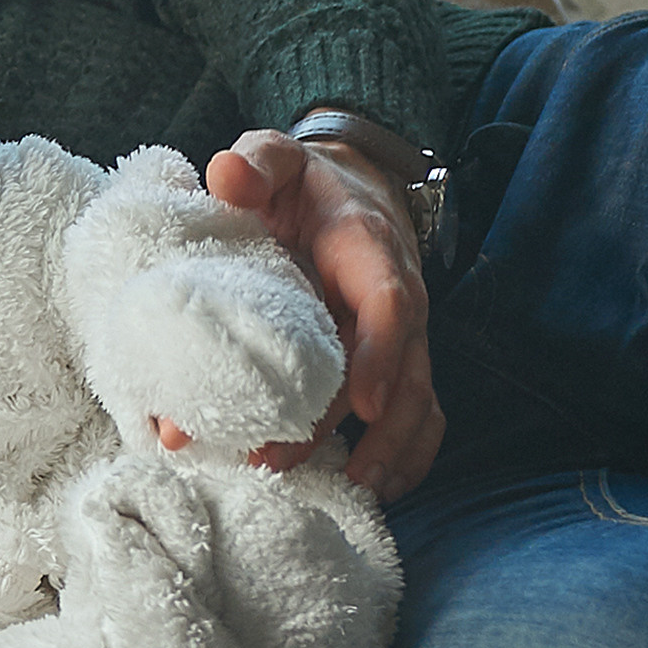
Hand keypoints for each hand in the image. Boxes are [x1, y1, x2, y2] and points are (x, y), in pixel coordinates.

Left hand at [201, 127, 442, 499]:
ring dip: (385, 453)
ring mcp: (403, 341)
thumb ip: (255, 161)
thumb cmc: (304, 183)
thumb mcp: (275, 157)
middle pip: (398, 375)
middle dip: (346, 426)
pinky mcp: (395, 365)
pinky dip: (408, 456)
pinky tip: (377, 491)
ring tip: (344, 491)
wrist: (349, 190)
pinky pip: (421, 417)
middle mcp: (400, 302)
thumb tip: (227, 175)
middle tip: (279, 462)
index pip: (391, 307)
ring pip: (417, 405)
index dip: (380, 357)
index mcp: (369, 253)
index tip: (361, 407)